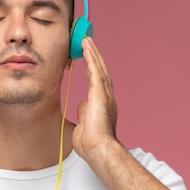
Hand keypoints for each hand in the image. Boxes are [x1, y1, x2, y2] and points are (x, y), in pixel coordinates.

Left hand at [72, 37, 118, 162]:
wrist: (98, 149)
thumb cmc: (91, 143)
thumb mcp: (85, 124)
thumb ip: (85, 112)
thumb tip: (82, 106)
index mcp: (103, 103)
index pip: (98, 80)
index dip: (94, 66)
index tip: (89, 56)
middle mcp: (107, 96)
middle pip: (100, 70)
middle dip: (94, 55)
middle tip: (88, 41)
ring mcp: (105, 94)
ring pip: (99, 67)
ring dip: (93, 53)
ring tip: (87, 40)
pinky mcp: (100, 94)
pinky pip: (95, 71)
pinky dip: (91, 57)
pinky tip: (87, 47)